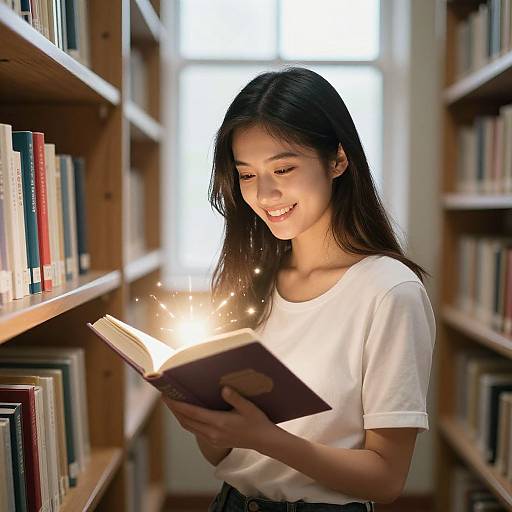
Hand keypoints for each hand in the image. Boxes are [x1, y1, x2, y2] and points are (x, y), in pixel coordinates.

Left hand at [161, 386, 279, 452]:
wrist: (263, 440)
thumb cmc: (257, 421)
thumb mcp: (248, 407)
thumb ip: (235, 398)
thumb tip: (223, 389)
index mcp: (219, 423)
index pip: (192, 413)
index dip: (178, 405)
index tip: (167, 396)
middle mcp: (212, 432)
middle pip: (186, 421)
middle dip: (174, 409)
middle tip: (165, 396)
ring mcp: (212, 438)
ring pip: (189, 427)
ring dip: (179, 416)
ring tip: (172, 403)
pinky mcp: (214, 441)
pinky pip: (194, 430)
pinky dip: (187, 421)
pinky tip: (186, 413)